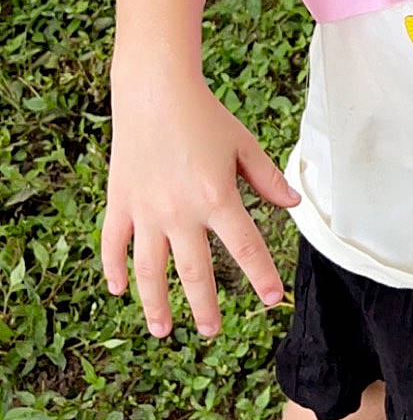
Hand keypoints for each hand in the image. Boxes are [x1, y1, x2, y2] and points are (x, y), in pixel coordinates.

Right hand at [102, 79, 300, 337]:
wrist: (154, 89)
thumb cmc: (204, 115)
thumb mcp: (243, 144)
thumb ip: (267, 178)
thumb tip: (292, 204)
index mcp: (216, 196)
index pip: (245, 247)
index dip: (261, 275)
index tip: (272, 300)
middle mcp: (180, 210)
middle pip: (194, 271)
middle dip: (205, 306)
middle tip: (213, 331)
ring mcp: (145, 209)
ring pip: (149, 269)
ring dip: (155, 303)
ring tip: (163, 330)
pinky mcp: (119, 201)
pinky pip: (113, 243)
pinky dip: (113, 268)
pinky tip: (118, 290)